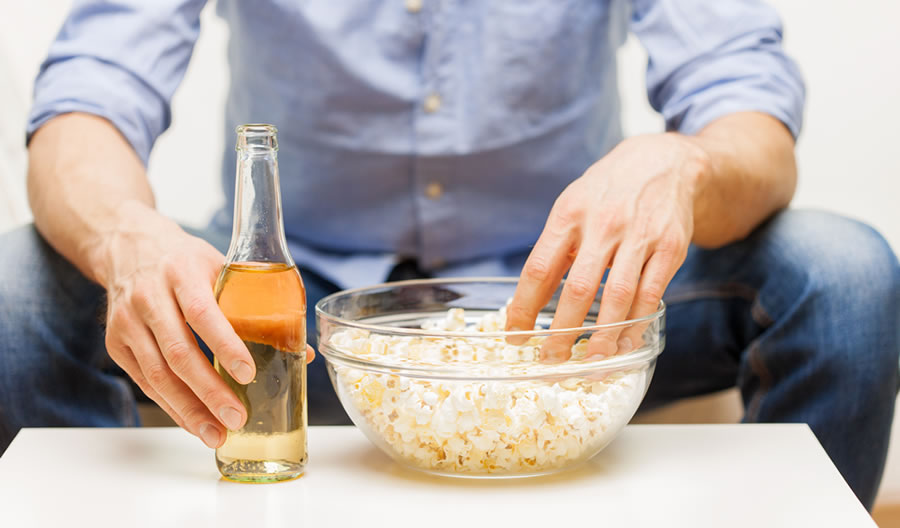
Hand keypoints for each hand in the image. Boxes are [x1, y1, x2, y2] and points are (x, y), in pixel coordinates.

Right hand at [97, 202, 313, 446]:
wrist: (129, 247)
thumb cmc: (186, 261)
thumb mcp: (221, 267)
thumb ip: (257, 305)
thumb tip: (300, 351)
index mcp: (182, 272)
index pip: (203, 313)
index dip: (225, 345)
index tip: (248, 373)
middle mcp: (149, 297)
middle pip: (178, 352)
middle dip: (209, 391)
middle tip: (237, 417)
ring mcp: (128, 322)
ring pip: (157, 374)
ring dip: (188, 409)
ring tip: (216, 434)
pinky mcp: (117, 343)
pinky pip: (145, 382)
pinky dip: (171, 405)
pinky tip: (194, 422)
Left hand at [506, 134, 708, 359]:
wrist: (664, 162)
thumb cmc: (607, 191)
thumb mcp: (571, 206)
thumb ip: (554, 250)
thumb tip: (529, 301)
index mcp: (569, 214)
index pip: (539, 268)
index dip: (524, 307)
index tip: (514, 334)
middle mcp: (603, 224)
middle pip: (579, 289)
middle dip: (562, 331)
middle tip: (551, 359)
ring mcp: (640, 236)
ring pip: (618, 297)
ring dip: (602, 336)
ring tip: (589, 362)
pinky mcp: (670, 248)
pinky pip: (651, 295)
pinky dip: (636, 324)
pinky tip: (623, 342)